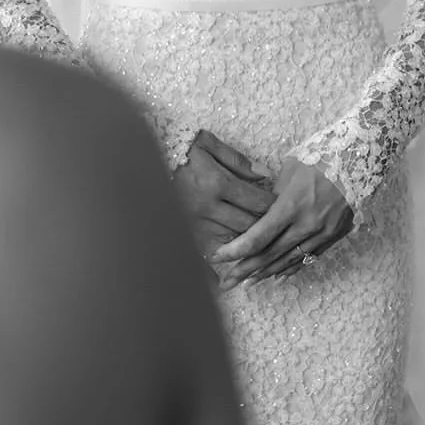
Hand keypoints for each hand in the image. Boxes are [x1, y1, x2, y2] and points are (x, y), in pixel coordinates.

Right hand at [172, 130, 275, 270]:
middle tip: (279, 229)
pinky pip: (202, 255)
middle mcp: (208, 208)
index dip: (274, 207)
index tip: (283, 208)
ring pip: (230, 242)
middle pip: (247, 225)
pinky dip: (213, 267)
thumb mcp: (208, 143)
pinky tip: (220, 281)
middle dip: (266, 228)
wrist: (141, 158)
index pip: (256, 202)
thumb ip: (237, 160)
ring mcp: (194, 223)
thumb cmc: (180, 147)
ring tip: (261, 248)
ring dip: (246, 246)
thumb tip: (264, 173)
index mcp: (218, 183)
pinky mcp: (182, 232)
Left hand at [214, 157, 352, 289]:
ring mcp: (322, 234)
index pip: (257, 237)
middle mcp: (306, 225)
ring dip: (265, 274)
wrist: (357, 160)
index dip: (235, 251)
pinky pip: (307, 258)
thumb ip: (271, 197)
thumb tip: (256, 215)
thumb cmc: (318, 159)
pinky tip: (276, 275)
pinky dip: (290, 268)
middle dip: (244, 270)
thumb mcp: (289, 172)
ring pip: (288, 261)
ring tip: (246, 282)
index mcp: (291, 206)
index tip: (218, 257)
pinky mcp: (333, 237)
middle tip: (226, 281)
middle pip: (269, 255)